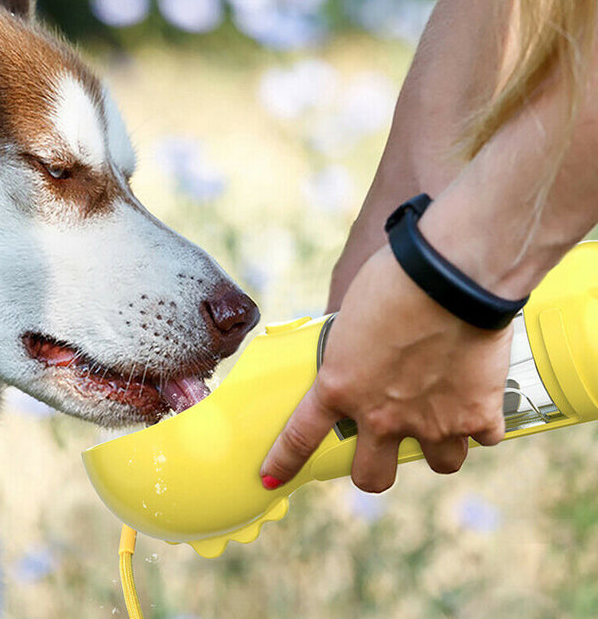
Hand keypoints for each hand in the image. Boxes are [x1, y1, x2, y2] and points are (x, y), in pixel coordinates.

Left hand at [261, 245, 511, 491]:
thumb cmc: (394, 279)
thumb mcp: (351, 313)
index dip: (284, 462)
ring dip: (441, 444)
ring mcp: (430, 422)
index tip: (271, 477)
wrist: (449, 277)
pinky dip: (483, 421)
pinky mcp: (477, 416)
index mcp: (340, 386)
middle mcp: (382, 416)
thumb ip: (350, 346)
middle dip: (376, 468)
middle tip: (384, 444)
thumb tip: (355, 349)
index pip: (301, 436)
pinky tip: (481, 396)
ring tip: (445, 415)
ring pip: (439, 463)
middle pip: (373, 477)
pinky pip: (484, 437)